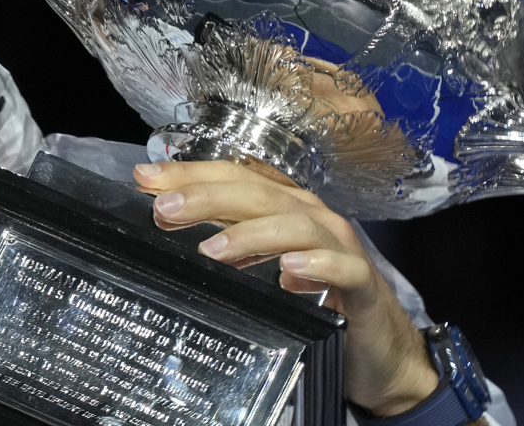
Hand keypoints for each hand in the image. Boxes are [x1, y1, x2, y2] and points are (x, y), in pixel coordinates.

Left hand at [133, 161, 438, 416]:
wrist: (379, 350)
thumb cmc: (317, 299)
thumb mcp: (262, 266)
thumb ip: (223, 236)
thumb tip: (165, 212)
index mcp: (285, 206)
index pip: (235, 176)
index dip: (191, 174)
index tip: (145, 180)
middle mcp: (313, 217)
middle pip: (260, 194)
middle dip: (210, 197)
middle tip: (166, 209)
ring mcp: (340, 248)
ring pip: (297, 225)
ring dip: (253, 233)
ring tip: (213, 249)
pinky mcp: (363, 286)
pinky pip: (344, 269)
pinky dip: (317, 266)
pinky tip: (288, 272)